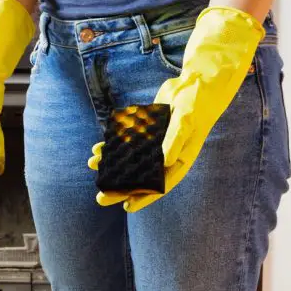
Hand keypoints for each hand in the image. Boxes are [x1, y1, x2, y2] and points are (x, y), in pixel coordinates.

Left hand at [89, 7, 264, 211]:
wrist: (197, 81)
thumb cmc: (196, 104)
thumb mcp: (185, 121)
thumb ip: (174, 141)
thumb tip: (164, 162)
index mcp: (179, 159)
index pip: (160, 184)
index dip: (143, 197)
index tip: (126, 208)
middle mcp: (165, 154)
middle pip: (140, 175)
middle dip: (120, 187)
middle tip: (100, 198)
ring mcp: (155, 142)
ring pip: (130, 158)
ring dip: (112, 164)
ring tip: (92, 168)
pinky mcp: (147, 129)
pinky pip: (127, 141)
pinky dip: (114, 144)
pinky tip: (98, 148)